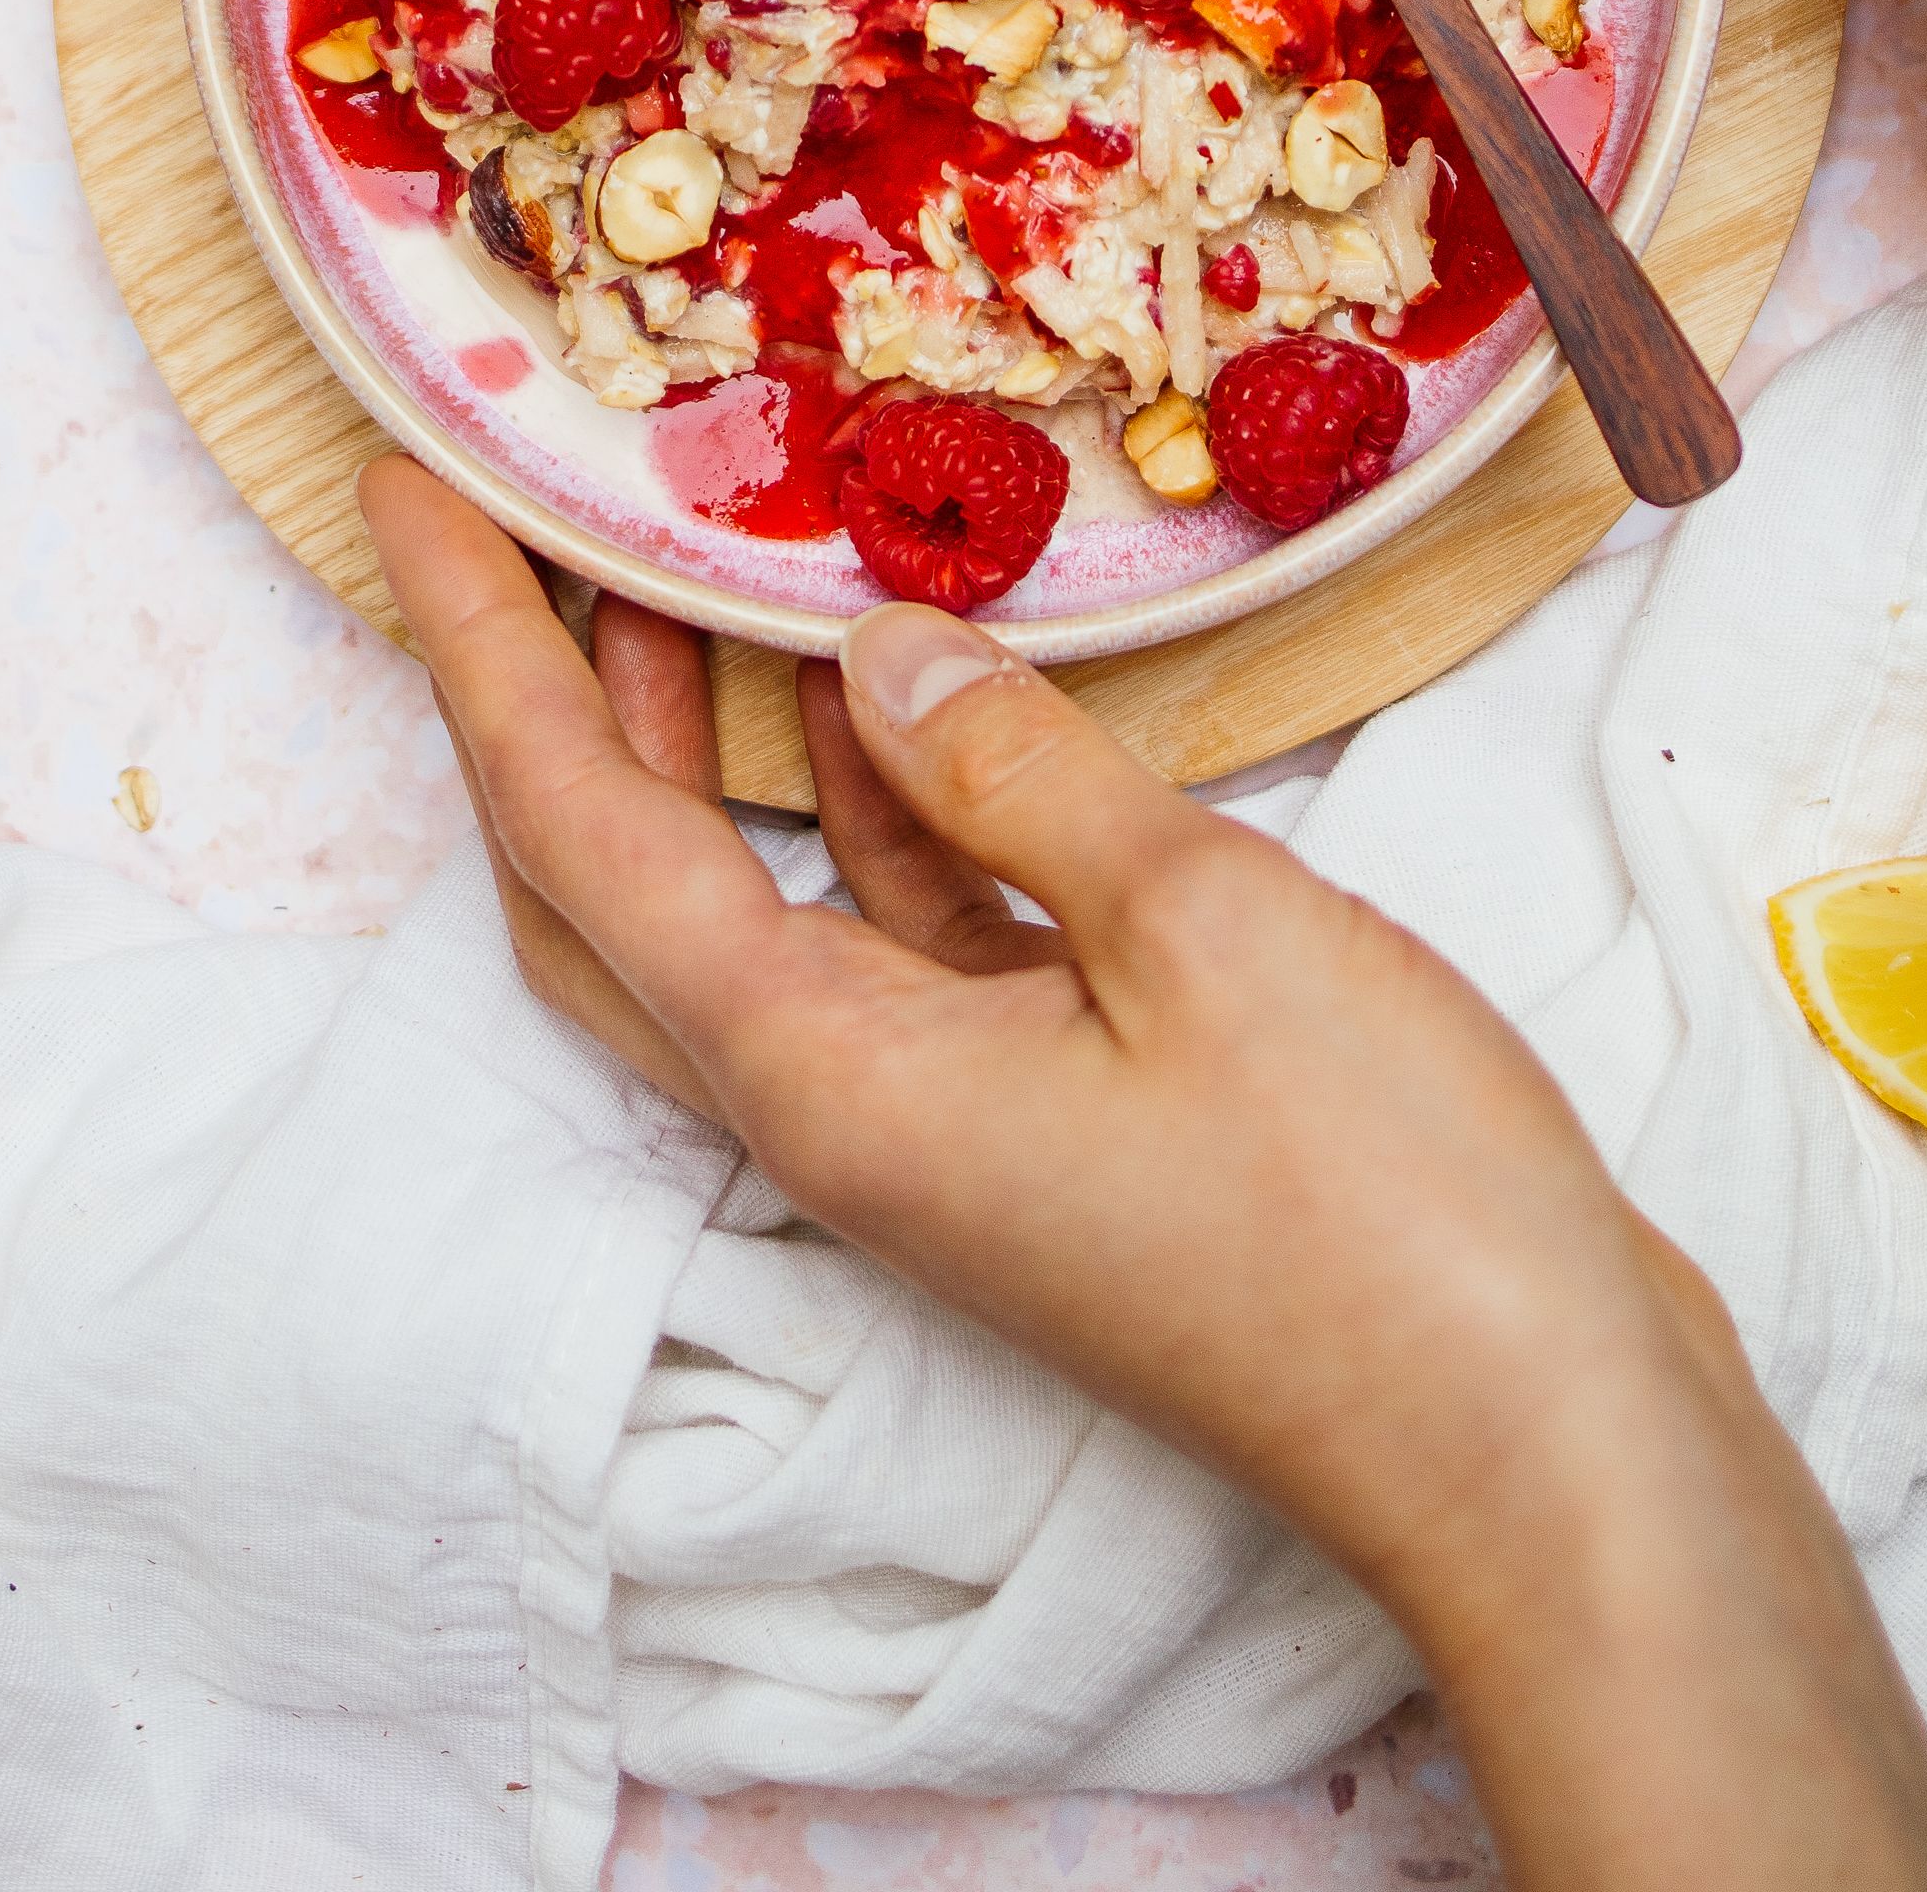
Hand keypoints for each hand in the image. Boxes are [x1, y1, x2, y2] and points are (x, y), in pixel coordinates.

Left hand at [365, 457, 1926, 1891]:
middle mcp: (833, 1114)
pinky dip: (871, 801)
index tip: (399, 488)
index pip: (570, 828)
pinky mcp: (1037, 1120)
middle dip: (539, 697)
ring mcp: (934, 1128)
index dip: (473, 645)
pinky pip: (892, 932)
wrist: (1528, 1438)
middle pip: (602, 889)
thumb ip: (1014, 772)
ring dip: (697, 739)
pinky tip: (903, 685)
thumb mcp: (1196, 927)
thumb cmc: (1375, 1202)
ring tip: (680, 560)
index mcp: (821, 1076)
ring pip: (741, 907)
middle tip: (512, 520)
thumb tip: (875, 655)